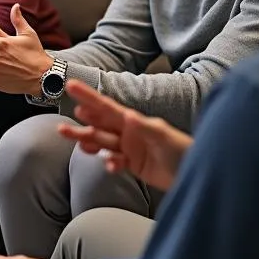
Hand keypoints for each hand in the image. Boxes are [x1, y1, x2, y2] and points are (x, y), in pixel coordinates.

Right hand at [57, 79, 191, 191]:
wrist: (195, 172)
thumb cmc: (184, 150)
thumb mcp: (165, 137)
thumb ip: (146, 127)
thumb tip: (127, 115)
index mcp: (134, 121)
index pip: (106, 106)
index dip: (89, 97)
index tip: (72, 86)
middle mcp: (128, 132)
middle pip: (99, 125)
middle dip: (82, 124)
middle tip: (62, 126)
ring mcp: (129, 148)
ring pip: (102, 142)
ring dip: (87, 142)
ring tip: (74, 142)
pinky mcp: (132, 164)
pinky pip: (113, 161)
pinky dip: (109, 163)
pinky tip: (109, 166)